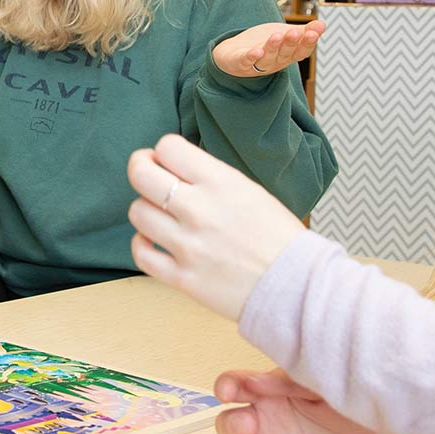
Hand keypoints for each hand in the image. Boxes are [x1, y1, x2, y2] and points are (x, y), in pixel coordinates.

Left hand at [126, 134, 304, 319]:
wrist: (297, 285)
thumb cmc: (278, 237)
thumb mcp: (249, 190)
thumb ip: (211, 177)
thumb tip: (178, 168)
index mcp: (220, 182)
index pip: (168, 148)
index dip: (163, 151)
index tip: (166, 160)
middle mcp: (199, 210)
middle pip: (141, 175)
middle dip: (141, 168)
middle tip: (148, 175)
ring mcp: (187, 245)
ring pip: (137, 212)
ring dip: (145, 209)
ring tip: (159, 214)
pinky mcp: (182, 278)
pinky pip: (140, 254)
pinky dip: (142, 244)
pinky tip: (154, 241)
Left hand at [212, 19, 323, 78]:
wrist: (234, 52)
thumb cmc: (263, 43)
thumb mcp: (285, 35)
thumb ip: (304, 31)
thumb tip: (323, 24)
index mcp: (287, 55)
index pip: (301, 51)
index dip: (308, 43)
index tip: (314, 32)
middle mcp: (275, 62)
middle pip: (285, 54)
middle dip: (290, 43)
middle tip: (295, 32)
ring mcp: (258, 64)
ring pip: (267, 58)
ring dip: (272, 48)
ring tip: (277, 36)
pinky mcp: (241, 62)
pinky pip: (247, 61)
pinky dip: (251, 57)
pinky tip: (256, 51)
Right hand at [215, 369, 414, 433]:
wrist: (387, 430)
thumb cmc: (352, 399)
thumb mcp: (320, 383)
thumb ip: (286, 382)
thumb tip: (252, 381)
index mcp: (271, 393)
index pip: (235, 387)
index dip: (225, 388)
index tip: (229, 391)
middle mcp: (269, 423)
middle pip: (228, 426)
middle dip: (232, 426)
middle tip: (253, 424)